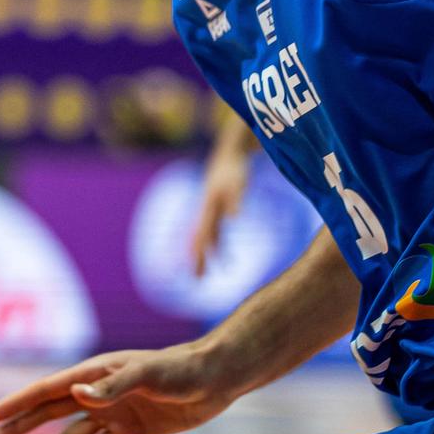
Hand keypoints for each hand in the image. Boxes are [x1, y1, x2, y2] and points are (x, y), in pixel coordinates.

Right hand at [0, 345, 237, 433]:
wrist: (213, 379)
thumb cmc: (178, 369)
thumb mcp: (146, 374)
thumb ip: (112, 385)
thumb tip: (75, 394)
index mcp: (92, 372)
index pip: (46, 390)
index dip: (18, 403)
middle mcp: (95, 393)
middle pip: (48, 415)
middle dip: (19, 429)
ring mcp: (111, 413)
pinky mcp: (129, 431)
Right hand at [191, 145, 252, 276]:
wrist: (230, 155)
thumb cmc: (234, 169)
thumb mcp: (237, 183)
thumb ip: (235, 199)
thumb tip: (234, 217)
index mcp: (208, 206)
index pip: (202, 232)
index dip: (199, 249)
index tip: (196, 266)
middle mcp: (207, 211)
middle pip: (200, 238)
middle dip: (198, 258)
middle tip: (197, 278)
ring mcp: (212, 212)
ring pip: (207, 238)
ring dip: (206, 256)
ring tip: (204, 275)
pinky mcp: (219, 211)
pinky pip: (216, 233)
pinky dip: (218, 247)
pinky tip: (225, 259)